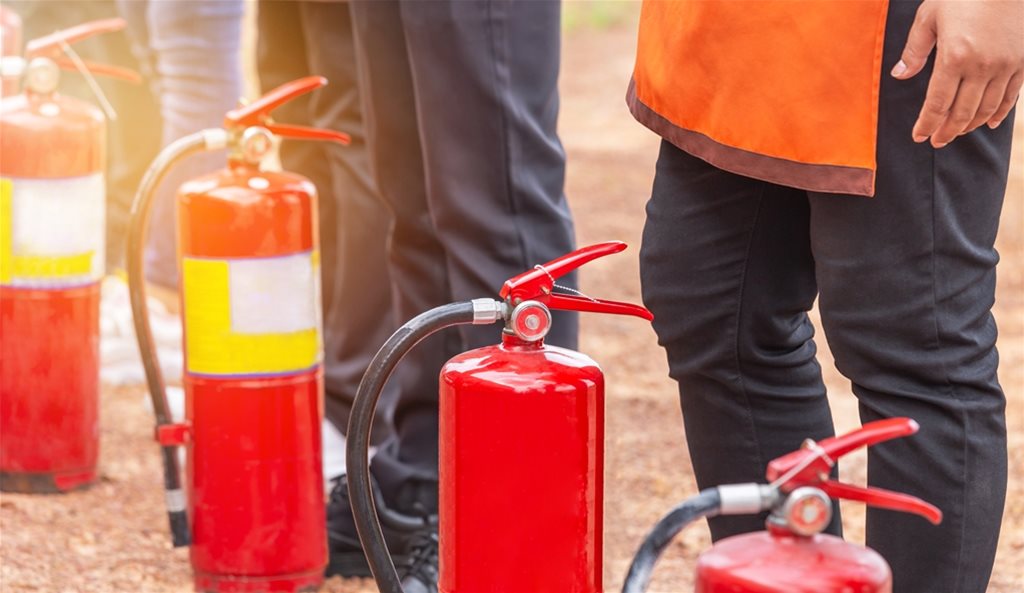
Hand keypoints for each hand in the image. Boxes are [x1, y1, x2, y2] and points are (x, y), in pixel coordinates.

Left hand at [892, 0, 1023, 147]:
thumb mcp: (929, 15)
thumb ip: (915, 49)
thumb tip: (899, 75)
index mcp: (954, 57)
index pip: (937, 104)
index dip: (926, 125)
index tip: (918, 137)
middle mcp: (982, 66)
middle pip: (962, 113)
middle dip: (946, 132)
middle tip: (936, 141)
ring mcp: (1006, 65)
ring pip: (986, 109)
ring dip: (970, 126)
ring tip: (956, 132)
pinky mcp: (1023, 62)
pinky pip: (1011, 97)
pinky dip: (999, 113)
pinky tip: (989, 123)